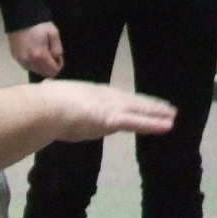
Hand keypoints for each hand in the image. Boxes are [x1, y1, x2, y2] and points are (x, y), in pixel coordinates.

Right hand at [8, 22, 64, 77]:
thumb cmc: (39, 25)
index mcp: (40, 56)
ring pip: (35, 71)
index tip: (58, 56)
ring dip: (41, 66)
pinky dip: (32, 63)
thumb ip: (57, 49)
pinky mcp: (15, 57)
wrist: (20, 17)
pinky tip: (33, 53)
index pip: (52, 71)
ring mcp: (20, 60)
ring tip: (41, 52)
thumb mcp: (54, 34)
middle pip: (44, 73)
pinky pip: (27, 66)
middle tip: (50, 54)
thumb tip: (56, 59)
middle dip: (50, 66)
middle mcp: (29, 62)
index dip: (58, 65)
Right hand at [42, 80, 175, 143]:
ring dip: (157, 113)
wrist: (45, 108)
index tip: (139, 102)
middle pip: (132, 101)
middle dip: (148, 105)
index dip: (129, 100)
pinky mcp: (114, 120)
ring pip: (140, 110)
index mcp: (90, 92)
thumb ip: (54, 100)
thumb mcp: (50, 98)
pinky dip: (154, 124)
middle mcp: (104, 97)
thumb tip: (45, 97)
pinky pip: (139, 122)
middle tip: (165, 107)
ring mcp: (111, 107)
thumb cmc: (43, 103)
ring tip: (173, 115)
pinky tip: (168, 125)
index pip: (115, 97)